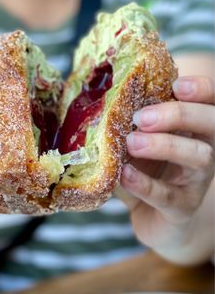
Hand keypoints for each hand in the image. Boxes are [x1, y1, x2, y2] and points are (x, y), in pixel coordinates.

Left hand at [120, 76, 213, 261]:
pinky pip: (170, 196)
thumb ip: (128, 120)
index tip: (176, 84)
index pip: (210, 100)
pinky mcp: (183, 208)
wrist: (151, 215)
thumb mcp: (136, 138)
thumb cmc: (144, 167)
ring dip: (165, 145)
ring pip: (199, 156)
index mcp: (194, 125)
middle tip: (142, 117)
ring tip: (132, 142)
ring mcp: (197, 179)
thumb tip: (97, 95)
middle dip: (180, 114)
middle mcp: (205, 147)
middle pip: (211, 122)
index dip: (202, 89)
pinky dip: (146, 184)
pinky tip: (125, 174)